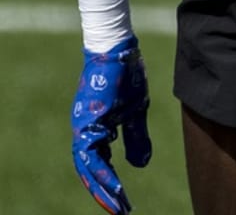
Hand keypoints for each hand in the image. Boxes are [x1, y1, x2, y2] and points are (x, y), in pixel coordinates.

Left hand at [72, 36, 151, 213]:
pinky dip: (101, 171)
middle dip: (106, 193)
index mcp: (96, 129)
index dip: (109, 183)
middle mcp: (85, 130)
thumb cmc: (127, 76)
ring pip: (88, 166)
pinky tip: (114, 182)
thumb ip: (136, 138)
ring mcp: (83, 125)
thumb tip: (140, 165)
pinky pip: (90, 154)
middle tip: (120, 212)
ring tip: (117, 204)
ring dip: (103, 187)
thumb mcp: (136, 111)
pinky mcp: (85, 119)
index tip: (123, 202)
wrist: (118, 48)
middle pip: (91, 171)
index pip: (99, 164)